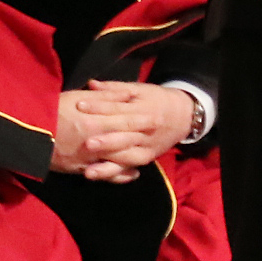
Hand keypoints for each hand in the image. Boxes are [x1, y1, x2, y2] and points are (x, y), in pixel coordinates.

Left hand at [51, 81, 193, 181]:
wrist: (183, 116)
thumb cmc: (156, 99)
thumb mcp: (140, 90)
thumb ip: (115, 89)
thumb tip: (91, 85)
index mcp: (143, 109)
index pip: (118, 108)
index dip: (98, 107)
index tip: (79, 106)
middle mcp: (146, 130)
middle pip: (123, 136)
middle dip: (105, 141)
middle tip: (86, 144)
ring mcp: (147, 147)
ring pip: (126, 156)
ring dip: (107, 164)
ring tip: (88, 170)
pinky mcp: (146, 158)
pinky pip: (128, 167)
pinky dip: (113, 173)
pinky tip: (98, 176)